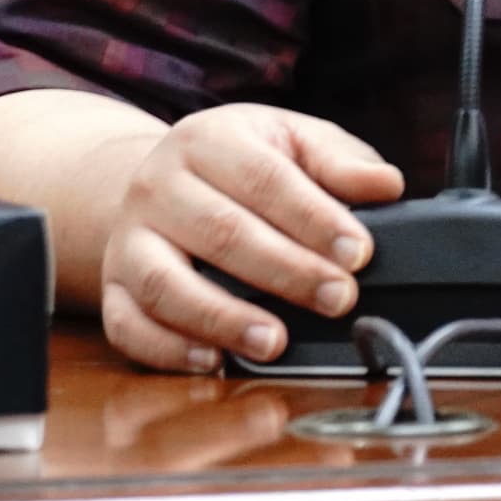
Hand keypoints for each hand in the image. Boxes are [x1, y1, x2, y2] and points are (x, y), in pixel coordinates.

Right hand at [96, 104, 404, 374]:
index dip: (314, 217)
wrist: (158, 182)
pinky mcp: (113, 288)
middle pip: (220, 231)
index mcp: (206, 139)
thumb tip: (386, 185)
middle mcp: (157, 186)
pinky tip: (212, 362)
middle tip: (339, 299)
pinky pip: (127, 325)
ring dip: (222, 317)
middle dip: (286, 270)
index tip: (359, 252)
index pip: (263, 177)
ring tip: (275, 341)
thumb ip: (338, 160)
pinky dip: (167, 350)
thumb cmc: (238, 164)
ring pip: (165, 283)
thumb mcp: (288, 141)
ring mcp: (129, 240)